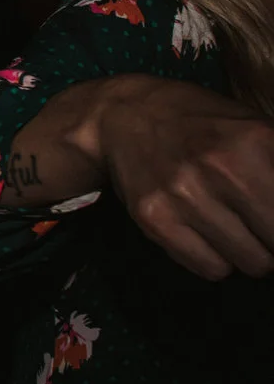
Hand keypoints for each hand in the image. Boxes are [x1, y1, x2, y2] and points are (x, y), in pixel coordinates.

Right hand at [86, 76, 273, 279]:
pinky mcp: (154, 219)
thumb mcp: (256, 128)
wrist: (123, 114)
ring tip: (234, 227)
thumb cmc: (202, 122)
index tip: (272, 219)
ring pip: (249, 263)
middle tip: (260, 224)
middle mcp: (220, 170)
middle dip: (273, 240)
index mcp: (254, 142)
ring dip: (248, 252)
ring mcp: (183, 197)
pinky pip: (210, 269)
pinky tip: (206, 233)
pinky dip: (216, 259)